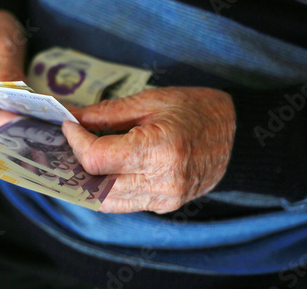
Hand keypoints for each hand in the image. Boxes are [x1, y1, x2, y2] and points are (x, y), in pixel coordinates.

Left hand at [62, 87, 235, 212]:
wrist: (237, 133)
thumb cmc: (196, 109)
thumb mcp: (150, 101)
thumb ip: (107, 113)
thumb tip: (72, 117)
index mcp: (159, 149)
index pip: (97, 158)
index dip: (75, 141)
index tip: (70, 126)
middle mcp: (163, 181)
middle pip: (96, 185)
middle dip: (77, 163)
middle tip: (72, 142)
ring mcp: (166, 198)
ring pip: (107, 201)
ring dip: (90, 181)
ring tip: (85, 156)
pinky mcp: (167, 205)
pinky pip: (126, 203)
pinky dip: (110, 188)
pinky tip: (109, 168)